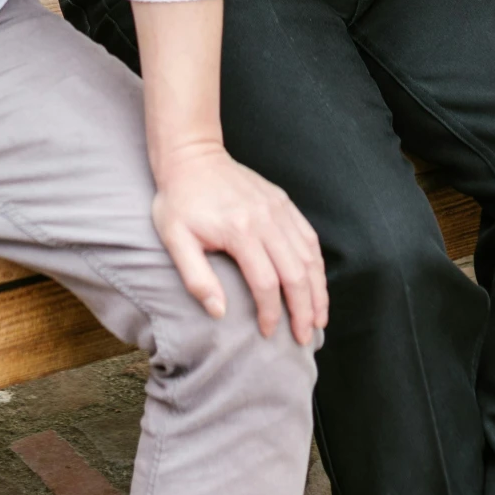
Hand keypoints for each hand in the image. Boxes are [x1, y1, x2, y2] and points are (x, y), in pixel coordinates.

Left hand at [153, 144, 328, 344]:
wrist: (192, 156)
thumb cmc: (180, 200)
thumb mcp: (175, 239)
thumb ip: (196, 278)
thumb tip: (219, 312)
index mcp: (239, 230)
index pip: (265, 282)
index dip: (271, 312)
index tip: (269, 333)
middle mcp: (266, 219)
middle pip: (296, 273)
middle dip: (304, 310)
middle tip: (305, 337)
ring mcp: (278, 209)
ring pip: (309, 257)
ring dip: (318, 291)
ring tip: (319, 319)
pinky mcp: (283, 202)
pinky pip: (309, 237)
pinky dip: (317, 264)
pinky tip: (318, 283)